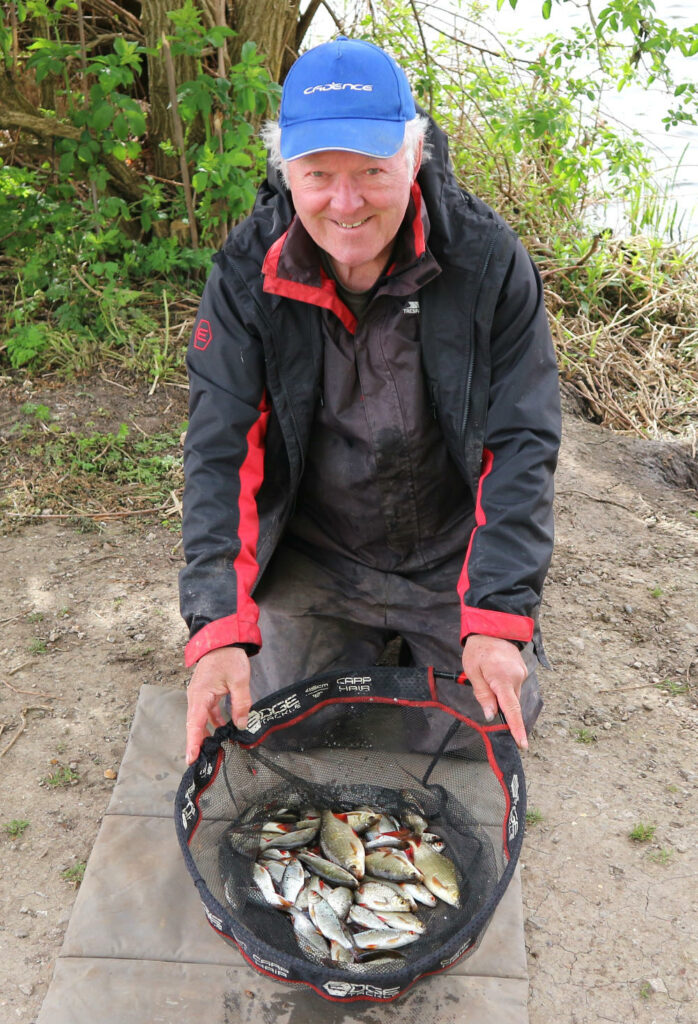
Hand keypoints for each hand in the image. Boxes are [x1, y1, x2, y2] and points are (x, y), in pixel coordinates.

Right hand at [185, 646, 250, 764]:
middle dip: (197, 744)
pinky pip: (207, 712)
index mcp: (200, 695)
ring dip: (206, 734)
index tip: (191, 759)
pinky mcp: (205, 693)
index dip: (193, 743)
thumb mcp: (240, 680)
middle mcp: (195, 697)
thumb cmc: (229, 657)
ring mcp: (199, 695)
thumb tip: (241, 725)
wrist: (223, 640)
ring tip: (214, 750)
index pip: (195, 724)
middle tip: (200, 763)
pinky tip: (224, 728)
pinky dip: (213, 722)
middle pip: (194, 725)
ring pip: (200, 720)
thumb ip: (241, 703)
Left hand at [462, 634, 527, 749]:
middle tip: (484, 686)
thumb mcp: (473, 673)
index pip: (512, 709)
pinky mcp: (523, 670)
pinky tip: (495, 673)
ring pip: (512, 694)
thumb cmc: (478, 650)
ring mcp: (522, 673)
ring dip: (501, 693)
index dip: (516, 728)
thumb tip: (491, 715)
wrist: (491, 628)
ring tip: (488, 675)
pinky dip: (505, 686)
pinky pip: (514, 685)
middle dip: (500, 705)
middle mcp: (517, 677)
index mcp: (503, 679)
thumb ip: (483, 695)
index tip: (522, 744)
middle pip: (511, 702)